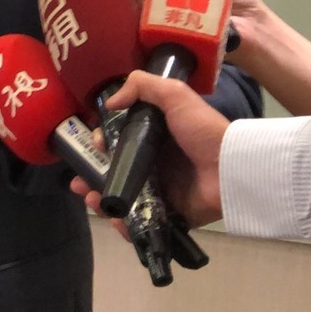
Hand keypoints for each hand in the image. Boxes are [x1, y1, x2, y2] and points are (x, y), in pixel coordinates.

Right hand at [69, 70, 228, 227]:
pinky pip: (141, 222)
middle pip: (114, 171)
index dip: (101, 144)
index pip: (119, 141)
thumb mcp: (175, 96)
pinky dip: (124, 224)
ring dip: (101, 200)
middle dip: (91, 177)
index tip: (94, 146)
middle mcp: (156, 164)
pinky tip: (114, 220)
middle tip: (79, 183)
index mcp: (156, 138)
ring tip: (91, 201)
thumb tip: (110, 101)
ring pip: (122, 197)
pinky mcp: (170, 214)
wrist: (231, 169)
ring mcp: (161, 191)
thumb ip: (143, 86)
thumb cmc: (203, 132)